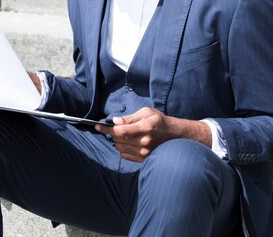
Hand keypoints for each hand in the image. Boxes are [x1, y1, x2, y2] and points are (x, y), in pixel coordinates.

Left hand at [95, 107, 211, 162]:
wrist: (175, 135)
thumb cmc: (159, 121)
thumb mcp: (146, 113)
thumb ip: (130, 118)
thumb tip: (115, 121)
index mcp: (145, 128)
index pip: (120, 131)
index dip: (106, 129)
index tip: (97, 126)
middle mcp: (144, 142)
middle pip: (118, 140)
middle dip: (112, 133)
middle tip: (115, 128)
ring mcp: (144, 153)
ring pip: (119, 148)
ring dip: (117, 141)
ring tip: (124, 135)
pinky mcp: (144, 159)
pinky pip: (125, 155)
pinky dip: (122, 149)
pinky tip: (128, 143)